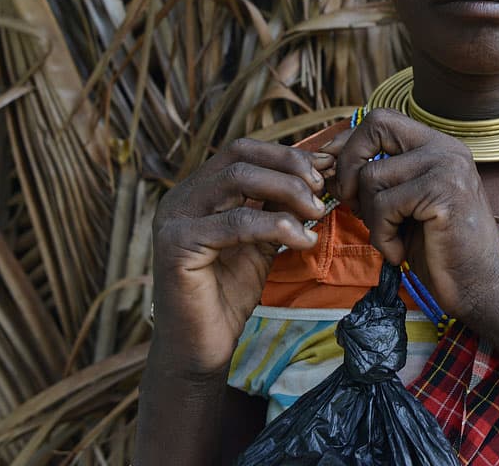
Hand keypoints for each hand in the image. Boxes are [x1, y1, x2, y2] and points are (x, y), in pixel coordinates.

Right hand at [150, 139, 329, 375]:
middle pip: (240, 157)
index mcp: (197, 191)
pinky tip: (302, 240)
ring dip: (286, 191)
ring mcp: (173, 219)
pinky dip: (275, 226)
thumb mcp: (261, 240)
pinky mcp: (176, 246)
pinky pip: (235, 222)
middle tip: (321, 189)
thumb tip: (318, 173)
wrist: (201, 347)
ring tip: (315, 212)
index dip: (286, 154)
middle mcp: (180, 198)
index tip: (324, 169)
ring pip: (237, 180)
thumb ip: (278, 207)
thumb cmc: (229, 294)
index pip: (243, 150)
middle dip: (289, 167)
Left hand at [333, 109, 498, 323]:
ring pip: (372, 175)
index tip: (336, 175)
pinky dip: (382, 236)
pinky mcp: (444, 192)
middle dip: (349, 165)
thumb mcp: (405, 205)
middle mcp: (446, 149)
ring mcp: (448, 167)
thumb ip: (380, 178)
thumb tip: (328, 158)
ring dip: (371, 218)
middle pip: (376, 126)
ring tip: (392, 239)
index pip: (383, 119)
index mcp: (438, 147)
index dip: (350, 143)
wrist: (480, 287)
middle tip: (353, 204)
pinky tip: (400, 252)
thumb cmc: (439, 251)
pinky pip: (385, 205)